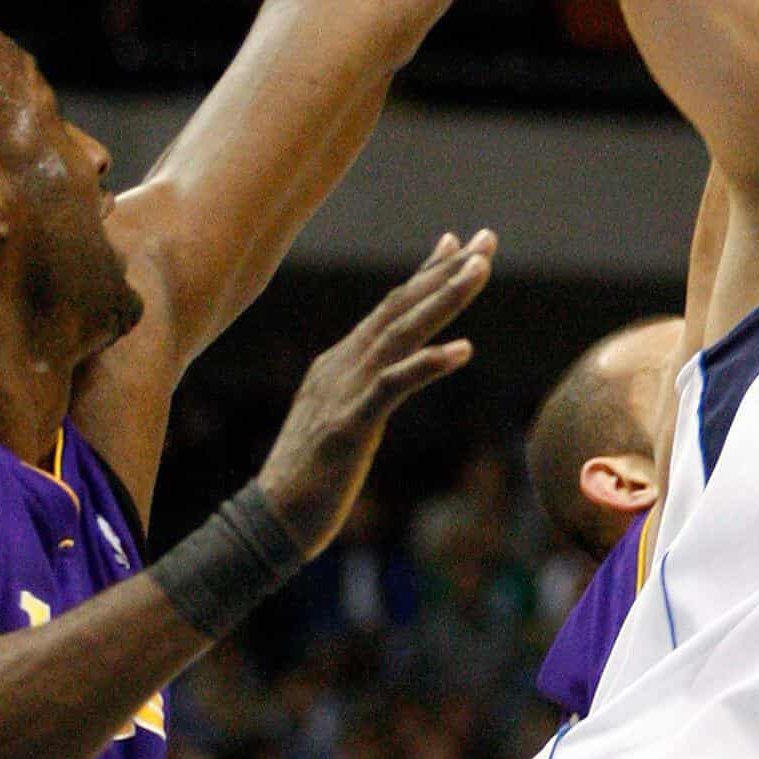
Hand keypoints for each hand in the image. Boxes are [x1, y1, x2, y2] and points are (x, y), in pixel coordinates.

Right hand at [257, 232, 493, 554]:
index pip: (389, 309)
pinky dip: (428, 363)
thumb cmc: (310, 479)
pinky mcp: (349, 425)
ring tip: (480, 270)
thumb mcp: (342, 422)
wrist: (272, 518)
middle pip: (401, 308)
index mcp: (341, 364)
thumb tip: (386, 379)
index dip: (425, 274)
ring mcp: (344, 392)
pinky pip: (393, 386)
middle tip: (486, 240)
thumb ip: (363, 394)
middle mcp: (342, 366)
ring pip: (401, 333)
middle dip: (446, 271)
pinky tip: (463, 350)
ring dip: (443, 299)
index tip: (458, 243)